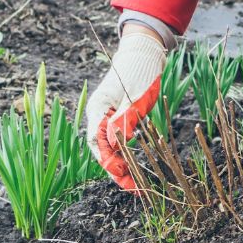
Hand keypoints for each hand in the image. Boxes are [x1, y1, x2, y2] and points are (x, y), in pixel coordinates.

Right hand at [84, 29, 165, 189]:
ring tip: (134, 183)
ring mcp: (108, 117)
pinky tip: (135, 167)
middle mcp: (99, 115)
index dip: (108, 160)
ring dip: (121, 165)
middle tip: (131, 187)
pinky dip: (126, 155)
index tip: (121, 174)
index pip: (97, 142)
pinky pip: (119, 141)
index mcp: (98, 109)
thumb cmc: (139, 72)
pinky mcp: (119, 118)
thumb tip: (115, 143)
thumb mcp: (134, 98)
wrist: (145, 54)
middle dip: (115, 169)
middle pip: (102, 148)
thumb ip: (124, 119)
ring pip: (111, 147)